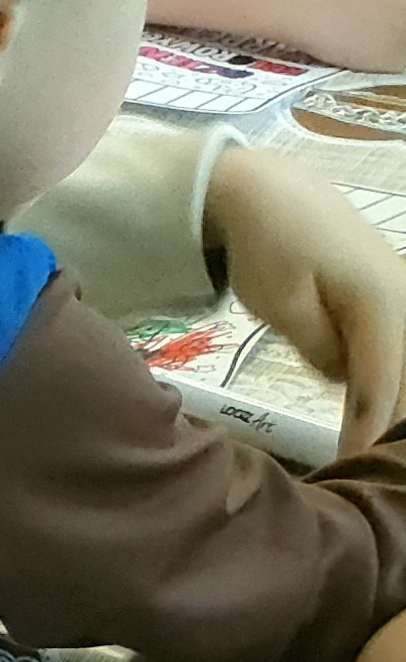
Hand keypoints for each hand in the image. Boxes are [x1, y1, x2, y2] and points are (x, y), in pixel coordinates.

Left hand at [214, 142, 405, 452]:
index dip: (369, 430)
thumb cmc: (267, 247)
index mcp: (379, 301)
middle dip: (394, 421)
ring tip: (376, 445)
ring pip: (404, 363)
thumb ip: (318, 346)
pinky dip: (386, 376)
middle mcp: (404, 296)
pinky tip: (374, 410)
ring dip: (394, 401)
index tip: (355, 465)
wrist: (270, 194)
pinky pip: (393, 346)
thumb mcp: (282, 304)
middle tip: (373, 467)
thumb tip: (344, 379)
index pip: (379, 382)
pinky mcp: (388, 293)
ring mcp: (401, 292)